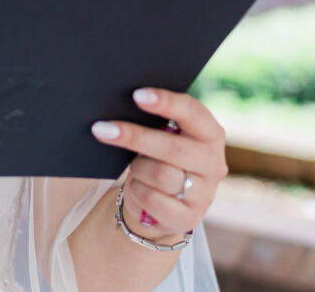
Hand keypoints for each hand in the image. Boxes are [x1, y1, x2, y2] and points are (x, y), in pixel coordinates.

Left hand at [90, 87, 227, 243]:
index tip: (136, 95)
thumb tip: (117, 106)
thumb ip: (154, 122)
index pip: (193, 112)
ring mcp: (205, 194)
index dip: (166, 102)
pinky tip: (137, 187)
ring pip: (161, 175)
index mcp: (211, 134)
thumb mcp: (162, 136)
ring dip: (138, 169)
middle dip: (134, 137)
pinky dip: (137, 191)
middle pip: (172, 147)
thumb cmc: (157, 157)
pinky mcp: (189, 218)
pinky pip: (153, 199)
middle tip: (101, 129)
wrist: (160, 205)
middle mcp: (214, 163)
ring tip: (133, 167)